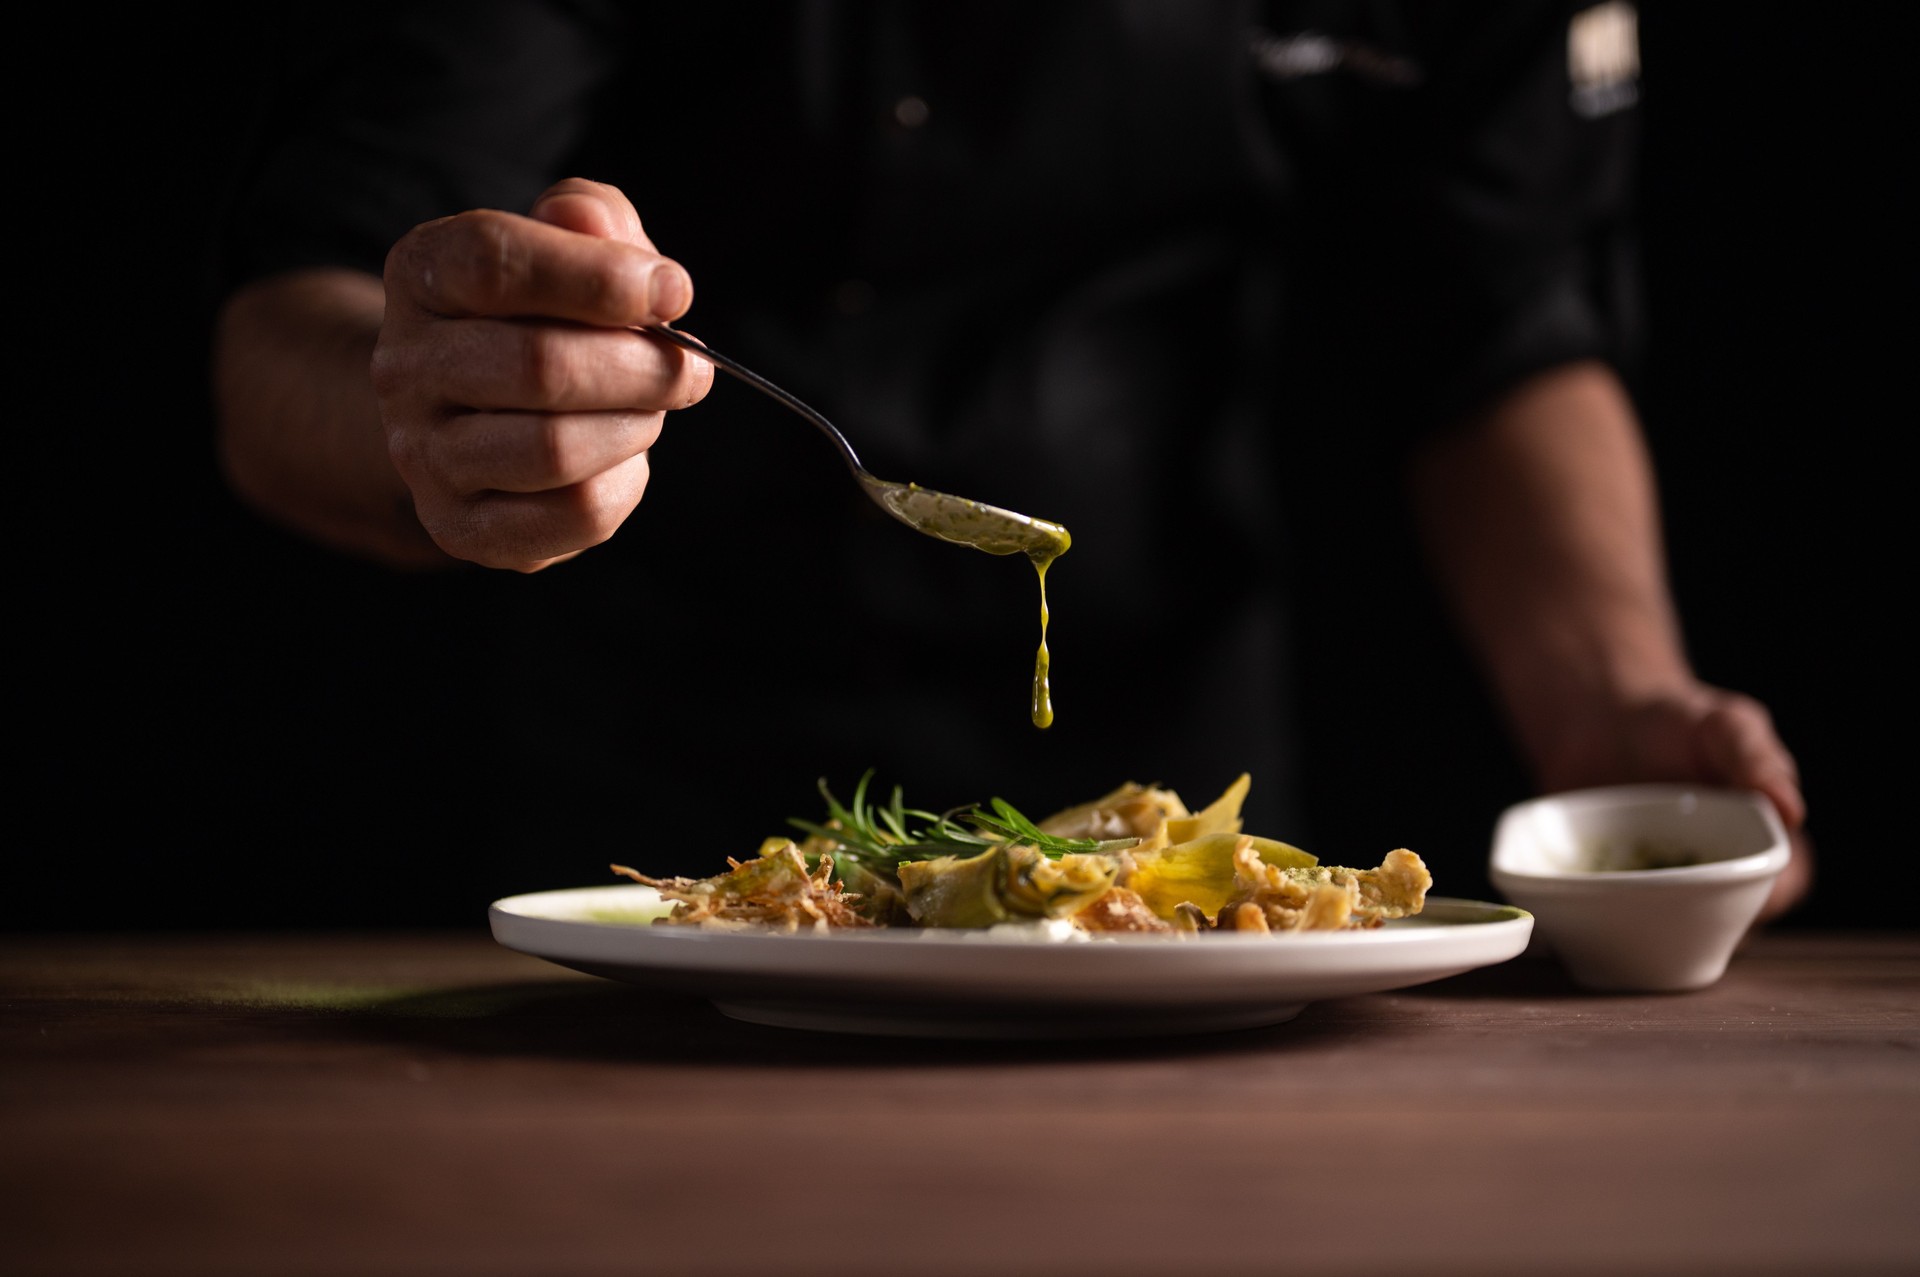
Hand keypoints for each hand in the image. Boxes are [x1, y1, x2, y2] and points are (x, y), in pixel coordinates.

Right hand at [371, 178, 712, 570]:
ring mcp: (424, 456)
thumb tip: (607, 234)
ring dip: (634, 425)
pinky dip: (623, 483)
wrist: (471, 416)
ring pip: (555, 449)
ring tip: (650, 408)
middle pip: (538, 364)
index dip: (599, 277)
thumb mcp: (564, 246)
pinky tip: (621, 458)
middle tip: (689, 369)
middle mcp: (405, 368)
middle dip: (641, 367)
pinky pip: (573, 513)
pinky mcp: (462, 527)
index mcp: (422, 276)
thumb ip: (591, 218)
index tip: (672, 293)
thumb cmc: (537, 318)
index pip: (493, 260)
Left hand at [1537, 683, 1811, 920]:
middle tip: (1666, 910)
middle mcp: (1715, 877)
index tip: (1736, 898)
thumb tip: (1793, 810)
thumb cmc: (1679, 720)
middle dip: (1700, 930)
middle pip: (1723, 924)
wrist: (1604, 719)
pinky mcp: (1612, 891)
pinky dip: (1592, 920)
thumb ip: (1755, 759)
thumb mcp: (1725, 725)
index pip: (1778, 890)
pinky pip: (1608, 918)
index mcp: (1761, 847)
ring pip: (1665, 932)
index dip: (1764, 902)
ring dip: (1644, 934)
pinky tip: (1572, 910)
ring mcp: (1662, 890)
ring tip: (1616, 909)